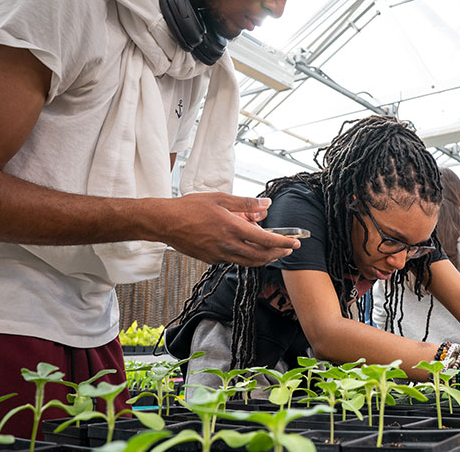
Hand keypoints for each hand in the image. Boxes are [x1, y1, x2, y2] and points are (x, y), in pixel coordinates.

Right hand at [159, 193, 299, 266]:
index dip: (282, 242)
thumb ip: (245, 204)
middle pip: (260, 256)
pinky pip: (234, 260)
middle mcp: (227, 245)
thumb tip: (266, 204)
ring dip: (264, 257)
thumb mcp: (220, 199)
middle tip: (288, 248)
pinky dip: (246, 255)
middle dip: (278, 253)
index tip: (294, 243)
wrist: (165, 222)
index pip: (265, 240)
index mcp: (232, 228)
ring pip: (249, 261)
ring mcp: (219, 255)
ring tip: (273, 251)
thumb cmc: (190, 208)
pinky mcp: (211, 259)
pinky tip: (247, 246)